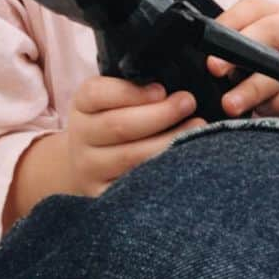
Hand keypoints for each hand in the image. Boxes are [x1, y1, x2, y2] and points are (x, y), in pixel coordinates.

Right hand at [66, 75, 205, 197]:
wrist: (90, 162)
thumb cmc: (114, 119)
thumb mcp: (114, 96)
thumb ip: (135, 85)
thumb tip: (172, 81)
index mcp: (82, 104)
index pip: (97, 94)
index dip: (131, 92)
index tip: (161, 89)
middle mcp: (81, 136)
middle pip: (119, 126)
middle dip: (160, 114)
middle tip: (188, 102)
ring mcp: (90, 169)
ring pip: (130, 158)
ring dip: (168, 143)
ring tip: (197, 129)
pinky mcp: (103, 196)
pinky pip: (136, 187)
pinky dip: (163, 172)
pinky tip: (183, 161)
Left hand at [206, 0, 278, 118]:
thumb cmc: (275, 53)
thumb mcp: (256, 39)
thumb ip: (232, 44)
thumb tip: (201, 61)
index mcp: (271, 11)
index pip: (248, 9)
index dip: (227, 24)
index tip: (207, 45)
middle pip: (267, 34)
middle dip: (238, 54)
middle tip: (214, 70)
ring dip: (254, 89)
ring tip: (230, 105)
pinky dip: (277, 105)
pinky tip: (260, 111)